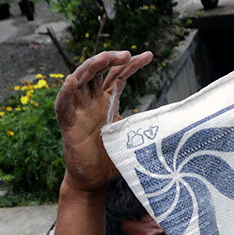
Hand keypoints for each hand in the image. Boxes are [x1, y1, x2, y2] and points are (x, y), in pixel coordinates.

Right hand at [55, 50, 152, 193]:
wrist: (93, 181)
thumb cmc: (110, 160)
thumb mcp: (131, 138)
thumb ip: (143, 128)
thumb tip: (171, 126)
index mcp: (107, 102)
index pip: (117, 76)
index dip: (130, 64)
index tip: (147, 55)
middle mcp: (91, 101)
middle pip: (98, 71)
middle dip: (111, 59)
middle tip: (127, 54)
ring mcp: (78, 110)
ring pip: (79, 80)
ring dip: (91, 66)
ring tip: (105, 57)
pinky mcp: (67, 124)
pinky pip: (62, 105)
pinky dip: (66, 92)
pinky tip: (71, 80)